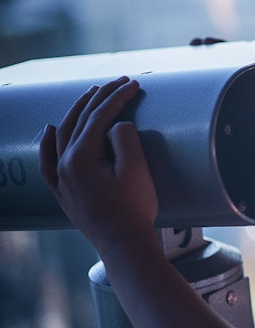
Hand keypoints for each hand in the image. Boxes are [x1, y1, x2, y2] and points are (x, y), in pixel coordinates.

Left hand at [40, 77, 157, 257]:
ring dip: (77, 112)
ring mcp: (60, 179)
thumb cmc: (134, 209)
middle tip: (118, 83)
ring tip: (91, 95)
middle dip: (99, 98)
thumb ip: (125, 139)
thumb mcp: (136, 170)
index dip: (117, 98)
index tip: (133, 85)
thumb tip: (116, 124)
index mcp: (81, 158)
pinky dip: (47, 142)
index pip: (99, 117)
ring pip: (62, 135)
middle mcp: (64, 165)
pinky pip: (47, 160)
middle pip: (79, 121)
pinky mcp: (63, 190)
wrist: (123, 244)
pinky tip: (48, 130)